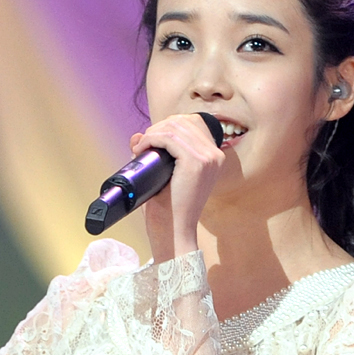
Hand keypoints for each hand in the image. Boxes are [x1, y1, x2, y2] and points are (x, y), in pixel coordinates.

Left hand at [129, 113, 224, 262]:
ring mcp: (208, 158)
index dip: (168, 125)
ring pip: (174, 127)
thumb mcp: (164, 176)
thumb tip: (137, 135)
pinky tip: (142, 149)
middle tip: (142, 144)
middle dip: (158, 127)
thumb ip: (155, 154)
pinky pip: (169, 137)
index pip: (192, 123)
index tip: (151, 139)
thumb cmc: (169, 210)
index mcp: (213, 158)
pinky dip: (151, 139)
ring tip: (140, 148)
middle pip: (183, 121)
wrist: (173, 232)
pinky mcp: (196, 162)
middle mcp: (216, 155)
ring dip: (152, 133)